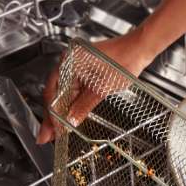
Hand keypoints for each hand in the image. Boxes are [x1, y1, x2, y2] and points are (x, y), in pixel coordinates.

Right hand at [37, 32, 155, 143]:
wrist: (138, 49)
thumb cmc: (123, 60)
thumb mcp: (102, 88)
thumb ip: (83, 106)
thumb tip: (70, 121)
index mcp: (68, 63)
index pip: (52, 93)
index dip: (51, 115)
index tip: (51, 131)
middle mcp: (68, 63)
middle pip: (55, 94)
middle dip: (52, 117)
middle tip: (47, 136)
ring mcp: (76, 67)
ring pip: (63, 94)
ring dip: (61, 112)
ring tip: (56, 131)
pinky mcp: (84, 71)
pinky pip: (73, 90)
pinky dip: (70, 104)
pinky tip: (67, 117)